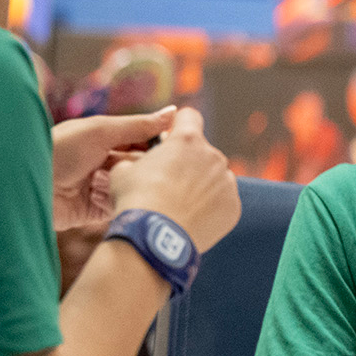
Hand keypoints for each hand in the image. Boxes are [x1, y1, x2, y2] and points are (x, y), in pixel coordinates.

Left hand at [50, 108, 176, 229]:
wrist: (22, 185)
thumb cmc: (58, 149)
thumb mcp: (101, 130)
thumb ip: (139, 125)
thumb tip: (175, 112)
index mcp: (104, 138)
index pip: (143, 140)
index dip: (159, 143)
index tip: (179, 147)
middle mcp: (103, 162)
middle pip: (140, 165)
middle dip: (146, 167)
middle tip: (157, 170)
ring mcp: (99, 187)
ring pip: (132, 187)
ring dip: (132, 185)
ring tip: (129, 184)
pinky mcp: (93, 212)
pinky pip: (118, 207)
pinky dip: (120, 203)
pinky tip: (117, 199)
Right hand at [105, 108, 240, 251]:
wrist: (155, 238)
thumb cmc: (136, 200)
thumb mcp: (122, 172)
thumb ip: (135, 159)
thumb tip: (135, 163)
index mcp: (187, 140)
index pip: (189, 116)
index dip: (179, 125)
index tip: (171, 137)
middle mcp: (213, 156)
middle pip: (203, 152)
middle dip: (189, 163)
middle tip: (170, 183)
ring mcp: (227, 182)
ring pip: (215, 178)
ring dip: (202, 186)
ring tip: (180, 206)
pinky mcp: (233, 206)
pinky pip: (223, 201)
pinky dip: (210, 208)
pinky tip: (191, 219)